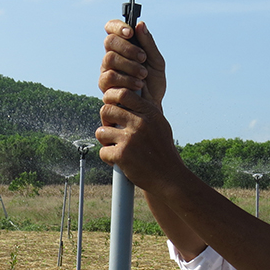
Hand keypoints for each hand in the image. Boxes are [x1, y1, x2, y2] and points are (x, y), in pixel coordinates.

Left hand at [95, 20, 186, 194]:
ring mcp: (130, 139)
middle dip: (105, 120)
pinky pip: (103, 151)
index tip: (111, 106)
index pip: (122, 94)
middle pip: (106, 110)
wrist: (169, 177)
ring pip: (101, 132)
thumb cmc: (163, 151)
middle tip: (111, 129)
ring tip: (115, 146)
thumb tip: (130, 92)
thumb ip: (145, 110)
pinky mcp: (122, 155)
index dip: (111, 98)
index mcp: (149, 113)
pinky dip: (108, 158)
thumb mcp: (159, 124)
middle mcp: (140, 123)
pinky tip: (119, 161)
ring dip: (105, 140)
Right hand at [98, 20, 165, 105]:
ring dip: (129, 65)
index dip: (117, 26)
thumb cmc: (153, 85)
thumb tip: (140, 25)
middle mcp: (112, 58)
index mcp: (123, 48)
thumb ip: (148, 44)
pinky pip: (110, 76)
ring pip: (109, 59)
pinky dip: (126, 80)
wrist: (152, 108)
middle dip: (128, 48)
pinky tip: (137, 86)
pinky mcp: (105, 87)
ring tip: (143, 75)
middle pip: (109, 42)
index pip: (111, 29)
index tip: (130, 32)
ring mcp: (106, 71)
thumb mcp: (157, 62)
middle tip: (143, 58)